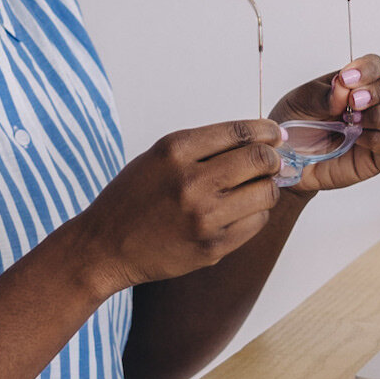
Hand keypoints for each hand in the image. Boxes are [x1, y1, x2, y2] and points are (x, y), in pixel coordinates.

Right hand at [78, 120, 283, 286]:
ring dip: (266, 189)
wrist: (104, 246)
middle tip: (269, 164)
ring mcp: (204, 217)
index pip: (241, 131)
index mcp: (175, 150)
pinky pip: (256, 223)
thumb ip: (203, 147)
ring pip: (266, 193)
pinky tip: (237, 213)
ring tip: (251, 191)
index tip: (274, 135)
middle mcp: (191, 181)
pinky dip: (254, 214)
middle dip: (272, 159)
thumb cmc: (133, 198)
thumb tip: (258, 139)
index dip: (267, 131)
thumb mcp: (158, 157)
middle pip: (261, 159)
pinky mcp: (212, 246)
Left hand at [267, 52, 379, 194]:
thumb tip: (345, 87)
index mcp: (364, 82)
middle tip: (356, 100)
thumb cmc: (298, 124)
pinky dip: (375, 138)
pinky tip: (353, 137)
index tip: (345, 80)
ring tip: (352, 120)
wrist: (288, 157)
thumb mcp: (302, 101)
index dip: (368, 70)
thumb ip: (324, 93)